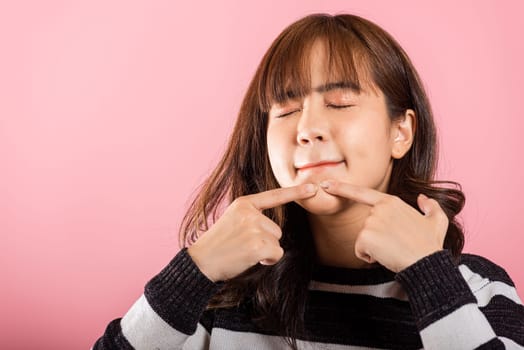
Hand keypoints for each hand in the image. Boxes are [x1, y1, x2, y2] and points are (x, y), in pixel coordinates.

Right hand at [187, 183, 317, 281]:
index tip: (313, 188)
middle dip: (265, 241)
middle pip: (276, 229)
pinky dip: (267, 261)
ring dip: (265, 252)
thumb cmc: (218, 244)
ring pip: (276, 242)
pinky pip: (276, 254)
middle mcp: (250, 213)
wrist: (201, 261)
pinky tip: (249, 259)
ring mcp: (254, 228)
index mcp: (243, 203)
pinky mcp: (258, 245)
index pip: (274, 196)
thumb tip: (274, 229)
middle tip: (242, 245)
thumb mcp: (232, 220)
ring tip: (243, 252)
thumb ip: (251, 217)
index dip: (295, 192)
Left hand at [319, 180, 448, 272]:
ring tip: (393, 250)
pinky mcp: (365, 237)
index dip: (342, 188)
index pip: (362, 193)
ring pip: (363, 239)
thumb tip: (423, 198)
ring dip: (374, 248)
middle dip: (377, 238)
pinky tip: (385, 256)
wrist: (426, 262)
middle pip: (366, 226)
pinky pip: (360, 250)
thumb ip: (431, 206)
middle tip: (396, 244)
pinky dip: (369, 257)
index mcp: (391, 202)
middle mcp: (379, 209)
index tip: (326, 184)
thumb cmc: (431, 244)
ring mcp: (371, 222)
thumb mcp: (438, 221)